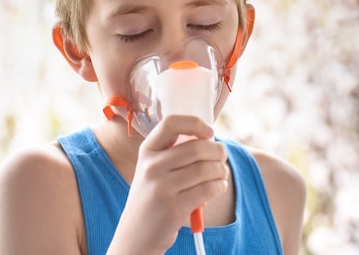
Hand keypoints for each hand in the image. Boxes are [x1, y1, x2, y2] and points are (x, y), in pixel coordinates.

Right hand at [107, 115, 228, 254]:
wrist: (136, 234)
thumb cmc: (154, 195)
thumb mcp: (154, 169)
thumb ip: (175, 152)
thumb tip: (211, 139)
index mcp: (147, 151)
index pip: (171, 123)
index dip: (195, 123)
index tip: (209, 132)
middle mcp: (151, 167)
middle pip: (197, 147)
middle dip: (218, 151)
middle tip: (222, 158)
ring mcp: (161, 188)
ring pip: (206, 168)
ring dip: (221, 170)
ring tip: (221, 174)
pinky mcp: (173, 208)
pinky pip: (208, 188)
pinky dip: (220, 186)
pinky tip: (218, 187)